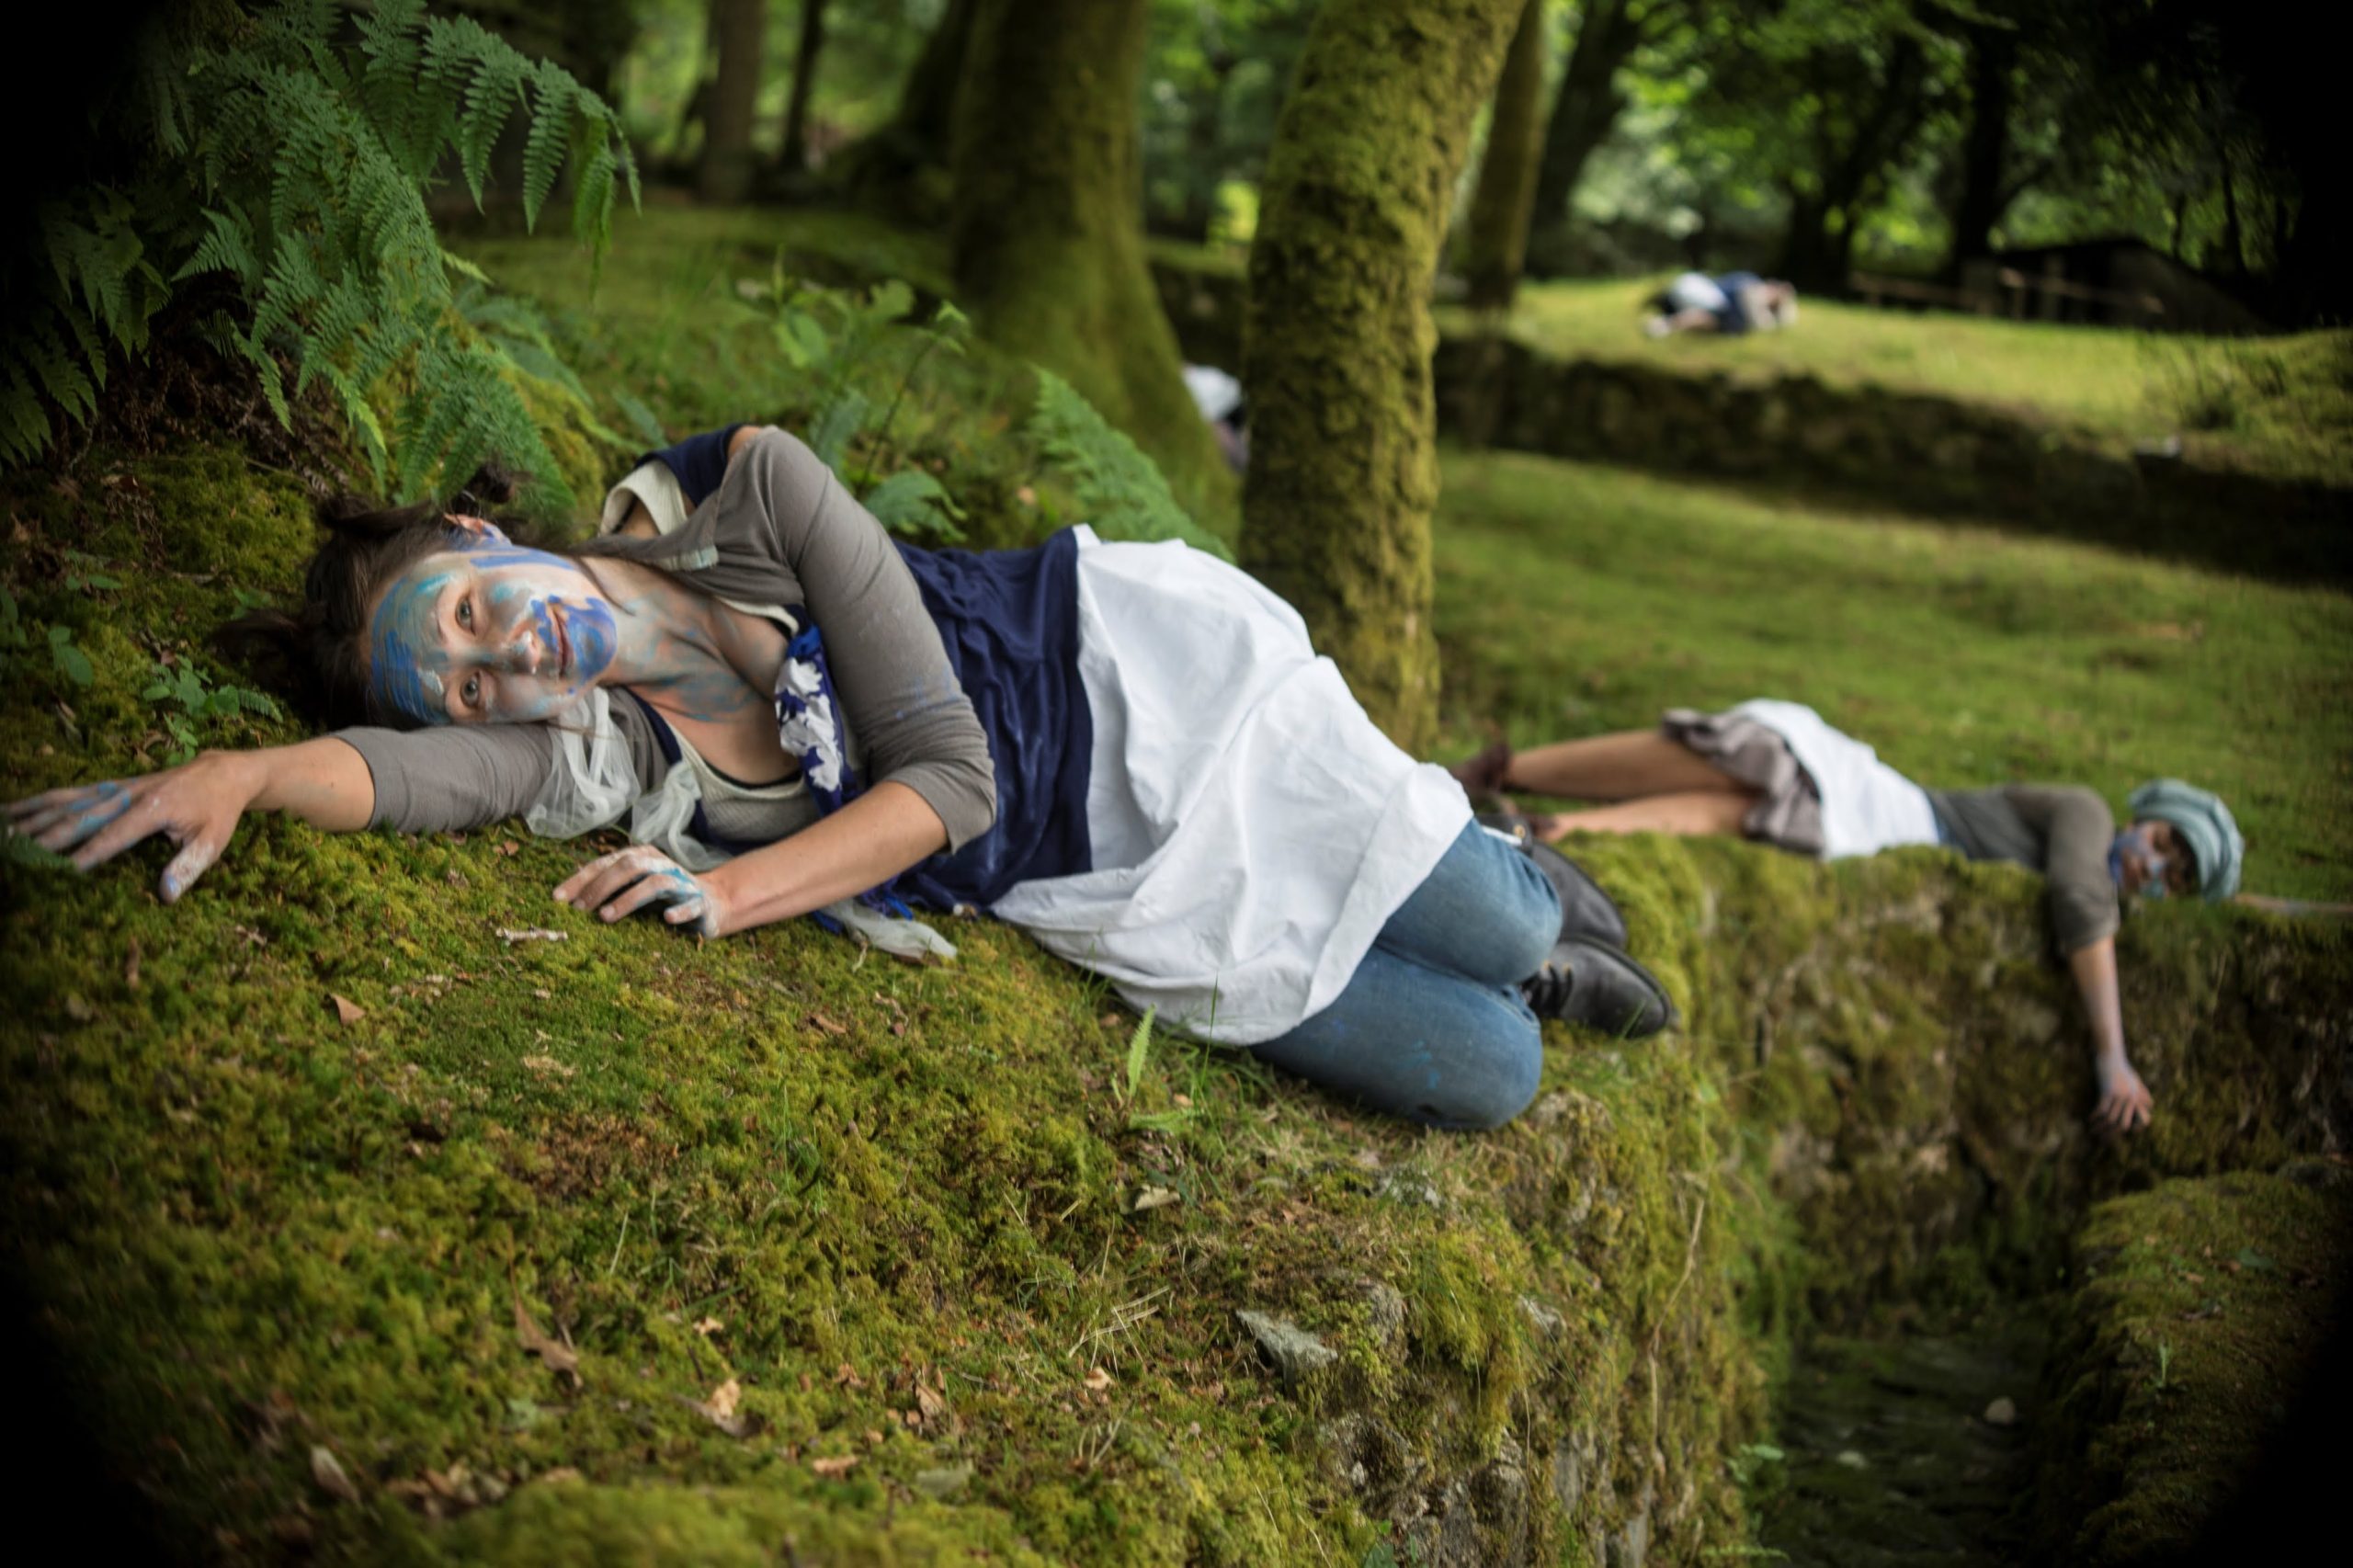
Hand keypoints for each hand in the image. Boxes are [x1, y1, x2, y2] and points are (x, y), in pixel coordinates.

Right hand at [6, 751, 263, 902]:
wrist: (222, 773)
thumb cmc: (218, 812)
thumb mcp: (214, 841)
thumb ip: (189, 867)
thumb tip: (166, 895)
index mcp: (154, 809)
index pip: (115, 836)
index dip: (89, 853)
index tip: (62, 870)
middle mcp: (129, 794)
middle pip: (82, 816)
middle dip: (50, 835)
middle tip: (20, 853)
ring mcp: (117, 787)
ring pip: (69, 800)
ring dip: (36, 814)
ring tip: (5, 829)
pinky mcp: (111, 786)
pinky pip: (71, 793)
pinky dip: (41, 802)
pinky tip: (16, 810)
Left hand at [554, 845, 721, 936]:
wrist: (710, 904)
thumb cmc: (662, 898)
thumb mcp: (632, 887)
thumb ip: (606, 884)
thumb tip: (566, 891)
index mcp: (641, 857)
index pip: (606, 863)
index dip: (581, 880)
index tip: (558, 899)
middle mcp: (661, 864)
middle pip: (628, 866)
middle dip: (600, 887)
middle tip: (579, 910)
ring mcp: (682, 882)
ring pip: (655, 883)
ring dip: (628, 899)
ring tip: (605, 917)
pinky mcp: (700, 902)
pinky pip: (691, 904)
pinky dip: (679, 910)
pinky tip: (667, 919)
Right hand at [2092, 1055, 2153, 1136]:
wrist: (2111, 1053)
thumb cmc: (2122, 1066)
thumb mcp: (2136, 1080)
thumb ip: (2142, 1092)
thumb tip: (2150, 1104)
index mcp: (2139, 1098)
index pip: (2144, 1121)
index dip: (2136, 1129)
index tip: (2123, 1132)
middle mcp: (2132, 1099)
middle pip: (2124, 1125)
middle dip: (2112, 1135)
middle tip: (2102, 1140)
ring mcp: (2121, 1096)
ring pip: (2111, 1119)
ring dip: (2100, 1128)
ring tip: (2092, 1131)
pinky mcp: (2108, 1091)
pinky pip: (2102, 1110)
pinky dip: (2095, 1117)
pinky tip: (2089, 1119)